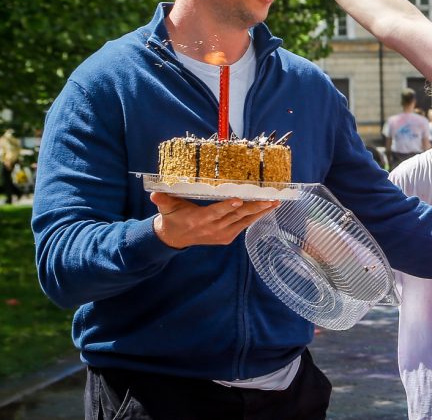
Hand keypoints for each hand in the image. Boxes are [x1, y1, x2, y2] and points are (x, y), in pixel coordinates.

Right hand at [151, 192, 278, 248]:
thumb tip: (155, 193)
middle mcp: (213, 228)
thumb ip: (163, 200)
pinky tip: (268, 208)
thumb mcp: (166, 208)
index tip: (238, 199)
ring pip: (244, 221)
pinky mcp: (227, 237)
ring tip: (275, 202)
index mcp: (199, 219)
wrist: (175, 238)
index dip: (227, 207)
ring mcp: (222, 234)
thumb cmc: (173, 217)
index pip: (216, 212)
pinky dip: (256, 216)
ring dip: (261, 211)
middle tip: (270, 199)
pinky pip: (244, 225)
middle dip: (254, 207)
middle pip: (236, 216)